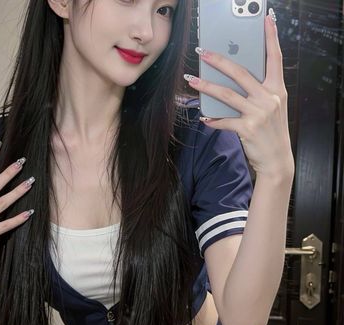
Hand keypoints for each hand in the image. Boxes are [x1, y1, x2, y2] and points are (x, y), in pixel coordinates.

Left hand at [184, 12, 294, 179]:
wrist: (277, 160)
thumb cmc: (272, 132)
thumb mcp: (272, 108)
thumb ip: (259, 93)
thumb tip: (233, 82)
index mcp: (277, 90)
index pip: (275, 58)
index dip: (271, 37)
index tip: (267, 19)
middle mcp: (269, 98)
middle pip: (240, 72)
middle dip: (219, 60)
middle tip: (203, 52)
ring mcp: (258, 113)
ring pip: (226, 94)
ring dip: (206, 87)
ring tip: (192, 81)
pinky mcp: (247, 129)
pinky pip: (223, 121)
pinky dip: (212, 119)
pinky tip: (204, 117)